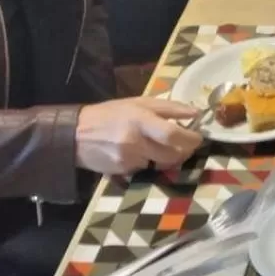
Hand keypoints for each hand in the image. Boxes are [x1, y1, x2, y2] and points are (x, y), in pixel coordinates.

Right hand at [75, 98, 201, 174]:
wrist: (75, 135)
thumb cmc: (111, 114)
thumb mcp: (138, 103)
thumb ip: (169, 107)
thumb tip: (196, 113)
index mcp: (140, 120)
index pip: (172, 134)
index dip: (190, 138)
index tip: (199, 137)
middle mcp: (135, 142)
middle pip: (171, 154)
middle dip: (184, 151)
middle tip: (187, 144)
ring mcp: (128, 159)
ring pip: (161, 164)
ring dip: (168, 157)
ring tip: (163, 146)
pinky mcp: (123, 172)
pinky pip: (146, 169)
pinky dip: (150, 162)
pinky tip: (142, 152)